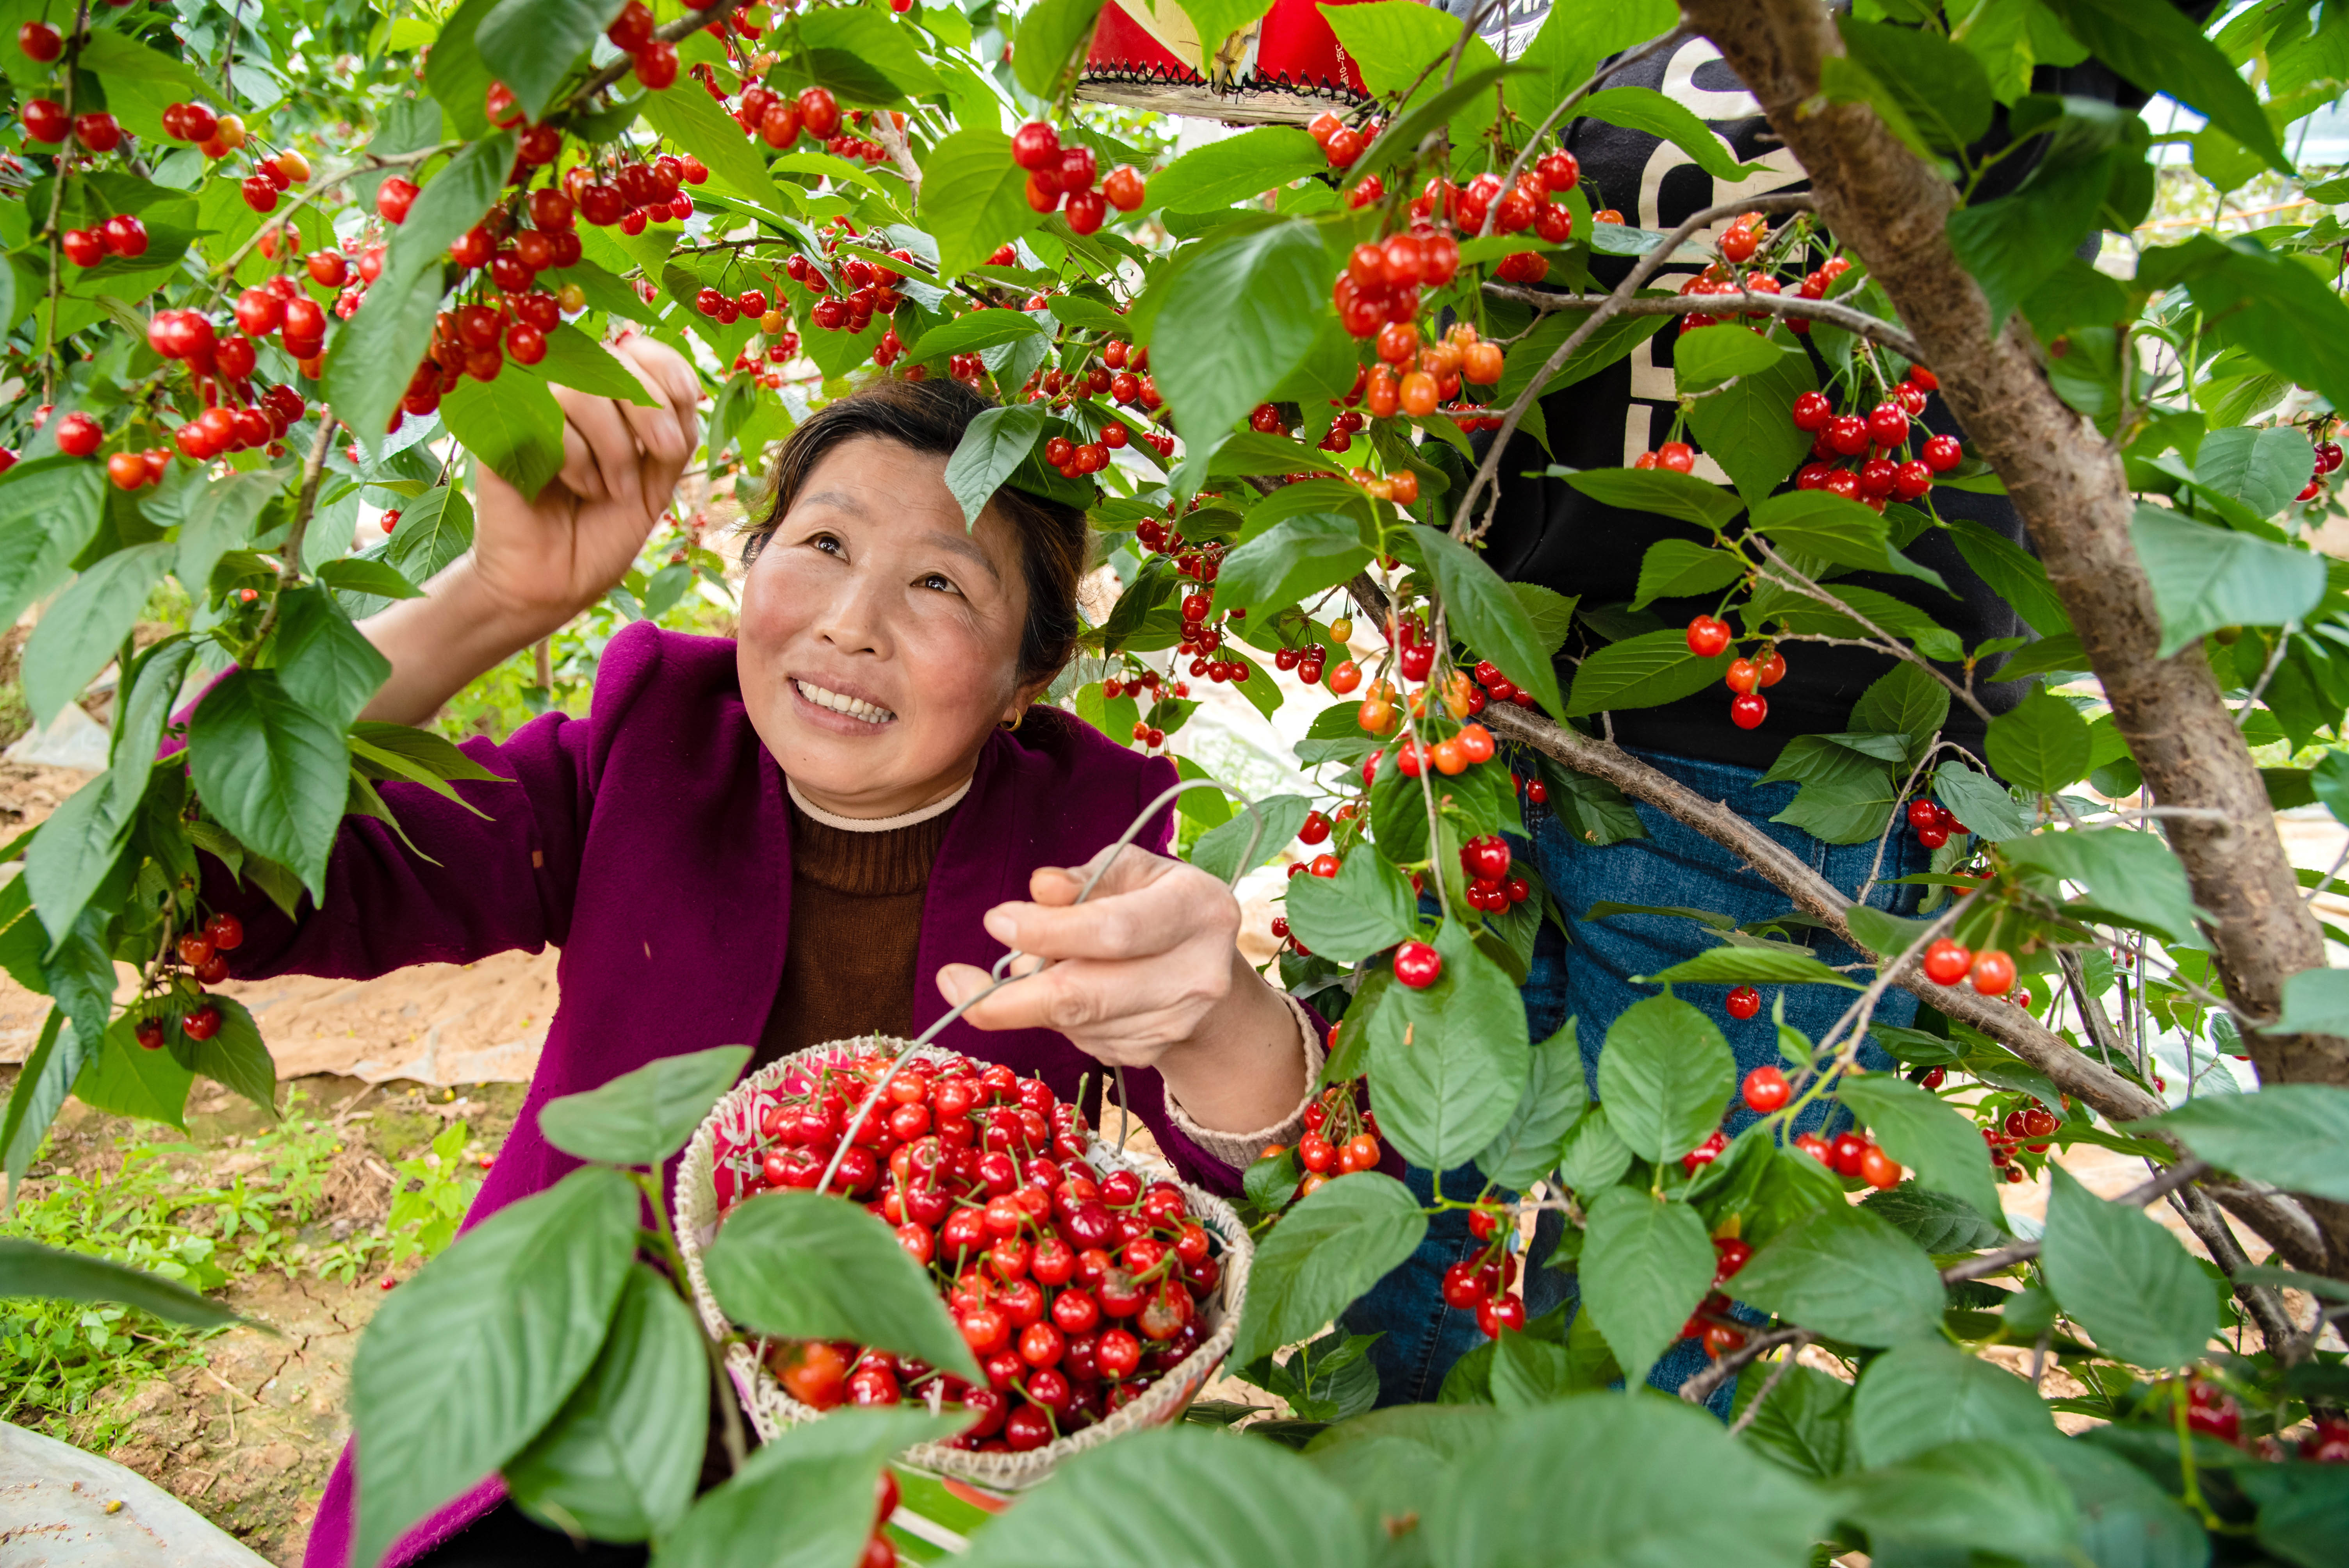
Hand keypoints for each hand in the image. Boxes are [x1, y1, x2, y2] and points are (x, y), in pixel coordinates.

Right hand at [468, 332, 699, 634]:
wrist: (555, 583)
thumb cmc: (603, 529)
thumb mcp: (656, 479)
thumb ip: (673, 431)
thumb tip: (685, 383)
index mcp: (601, 396)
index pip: (637, 348)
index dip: (668, 366)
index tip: (687, 402)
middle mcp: (561, 392)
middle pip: (612, 361)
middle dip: (650, 410)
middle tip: (661, 454)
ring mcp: (526, 410)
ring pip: (583, 391)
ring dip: (616, 448)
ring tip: (612, 489)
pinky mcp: (496, 434)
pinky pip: (549, 422)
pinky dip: (578, 461)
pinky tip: (577, 489)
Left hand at [937, 846, 1306, 1133]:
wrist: (1206, 967)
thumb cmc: (1156, 904)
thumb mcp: (1130, 871)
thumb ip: (1085, 876)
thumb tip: (1039, 888)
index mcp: (1197, 910)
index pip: (1113, 931)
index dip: (1048, 931)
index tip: (995, 920)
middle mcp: (1196, 974)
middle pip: (1087, 996)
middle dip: (1011, 997)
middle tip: (953, 982)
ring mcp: (1175, 1023)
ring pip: (1075, 1022)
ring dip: (1032, 998)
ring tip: (1029, 965)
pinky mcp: (1150, 1053)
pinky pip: (1080, 1039)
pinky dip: (1056, 1017)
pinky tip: (1065, 989)